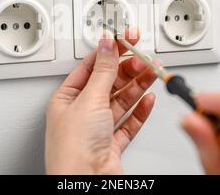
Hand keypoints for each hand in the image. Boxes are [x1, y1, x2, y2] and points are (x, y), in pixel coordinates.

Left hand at [45, 28, 158, 173]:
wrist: (85, 184)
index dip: (110, 51)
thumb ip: (103, 71)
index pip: (90, 66)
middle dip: (128, 69)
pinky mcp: (112, 144)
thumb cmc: (73, 149)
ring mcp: (97, 129)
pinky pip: (129, 122)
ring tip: (153, 71)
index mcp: (67, 98)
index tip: (126, 38)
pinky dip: (139, 110)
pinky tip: (148, 99)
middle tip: (144, 57)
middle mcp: (81, 112)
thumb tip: (108, 45)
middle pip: (108, 83)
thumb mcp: (89, 99)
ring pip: (121, 100)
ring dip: (138, 85)